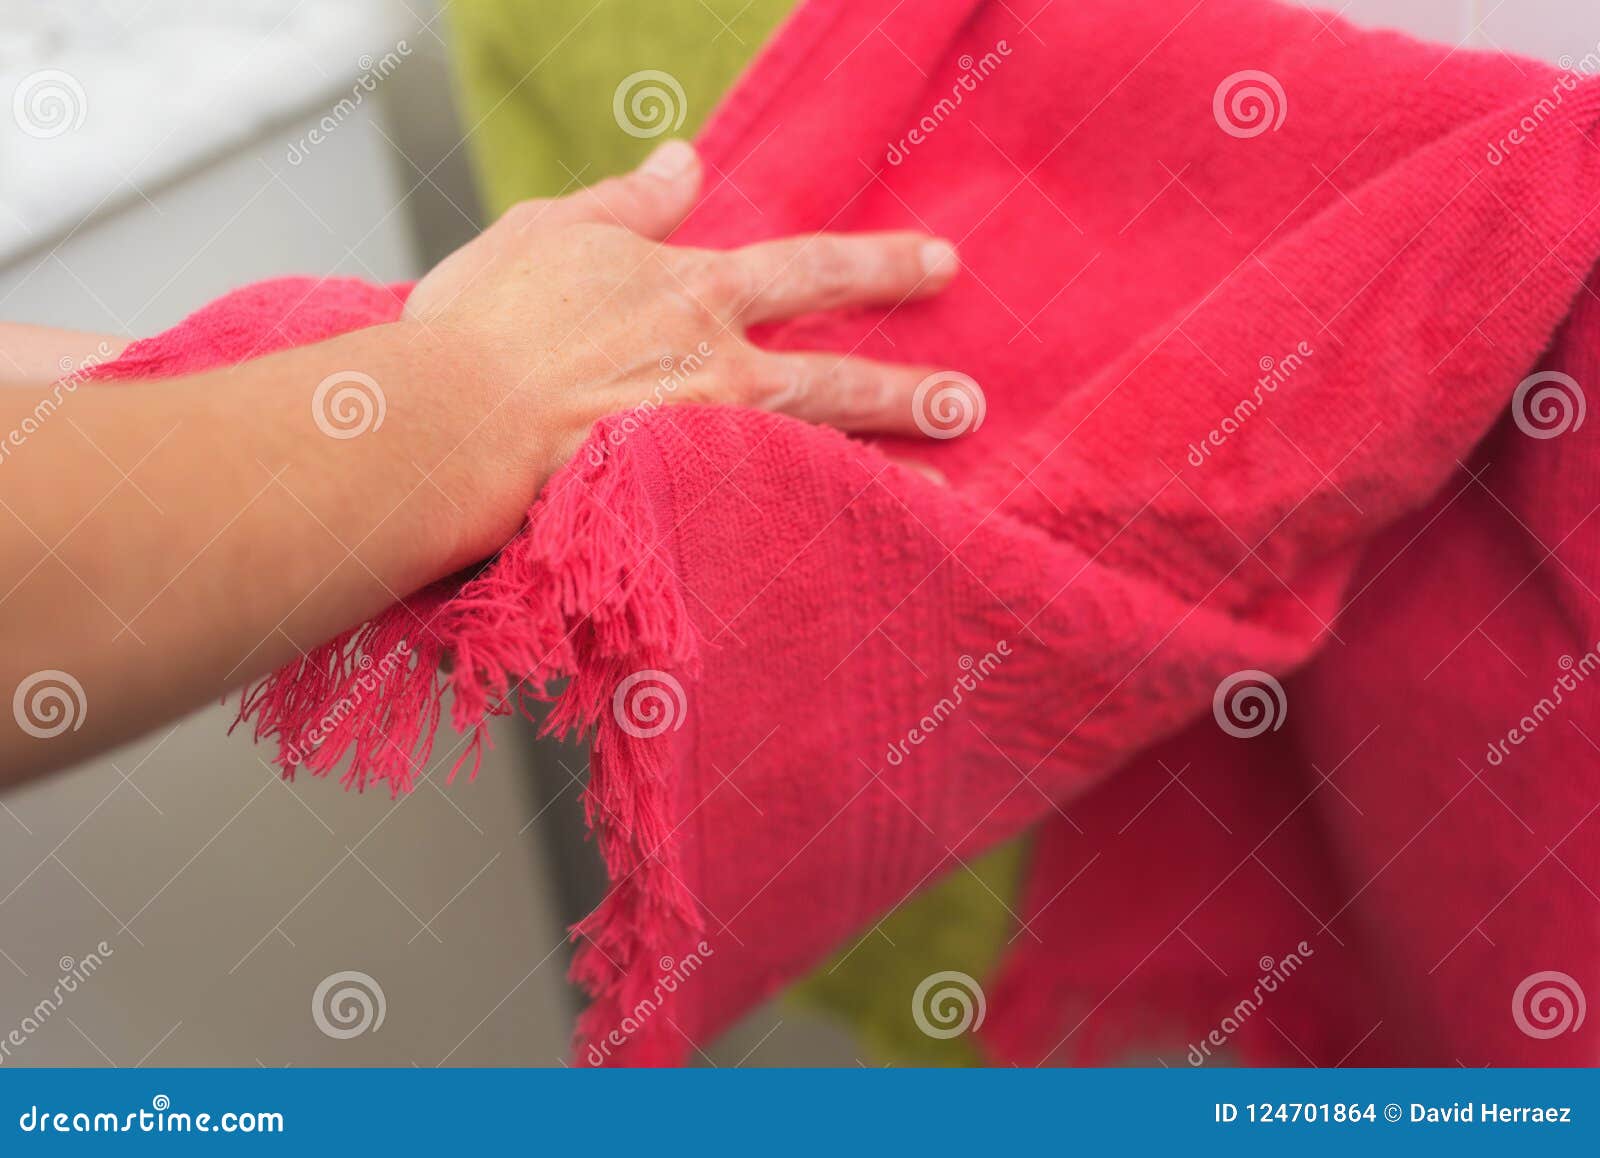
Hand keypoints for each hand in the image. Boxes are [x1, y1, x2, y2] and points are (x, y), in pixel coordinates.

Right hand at [402, 139, 965, 544]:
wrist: (450, 423)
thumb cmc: (482, 327)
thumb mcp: (550, 229)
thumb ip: (630, 201)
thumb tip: (686, 160)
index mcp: (691, 292)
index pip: (811, 269)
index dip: (881, 265)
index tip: (938, 264)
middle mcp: (718, 367)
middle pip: (838, 371)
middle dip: (910, 383)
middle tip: (968, 398)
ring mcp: (709, 443)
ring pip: (819, 449)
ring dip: (889, 458)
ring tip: (945, 476)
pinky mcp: (686, 505)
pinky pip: (771, 516)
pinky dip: (820, 528)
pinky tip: (859, 541)